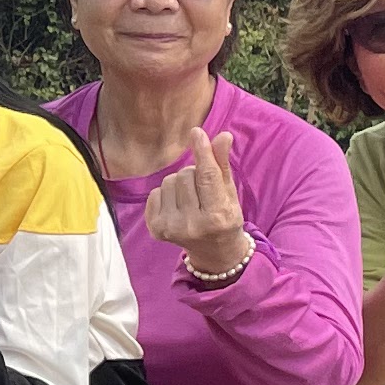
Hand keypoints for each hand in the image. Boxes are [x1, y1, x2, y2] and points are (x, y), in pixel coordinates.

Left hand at [142, 124, 251, 280]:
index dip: (202, 152)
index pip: (207, 177)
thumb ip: (222, 165)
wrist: (213, 252)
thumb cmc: (224, 217)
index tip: (196, 132)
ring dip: (180, 184)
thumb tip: (223, 136)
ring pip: (168, 181)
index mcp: (216, 217)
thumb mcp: (229, 193)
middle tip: (203, 192)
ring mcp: (170, 228)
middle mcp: (191, 225)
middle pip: (185, 174)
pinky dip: (166, 194)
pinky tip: (177, 207)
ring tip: (191, 200)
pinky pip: (155, 192)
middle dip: (194, 174)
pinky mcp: (155, 229)